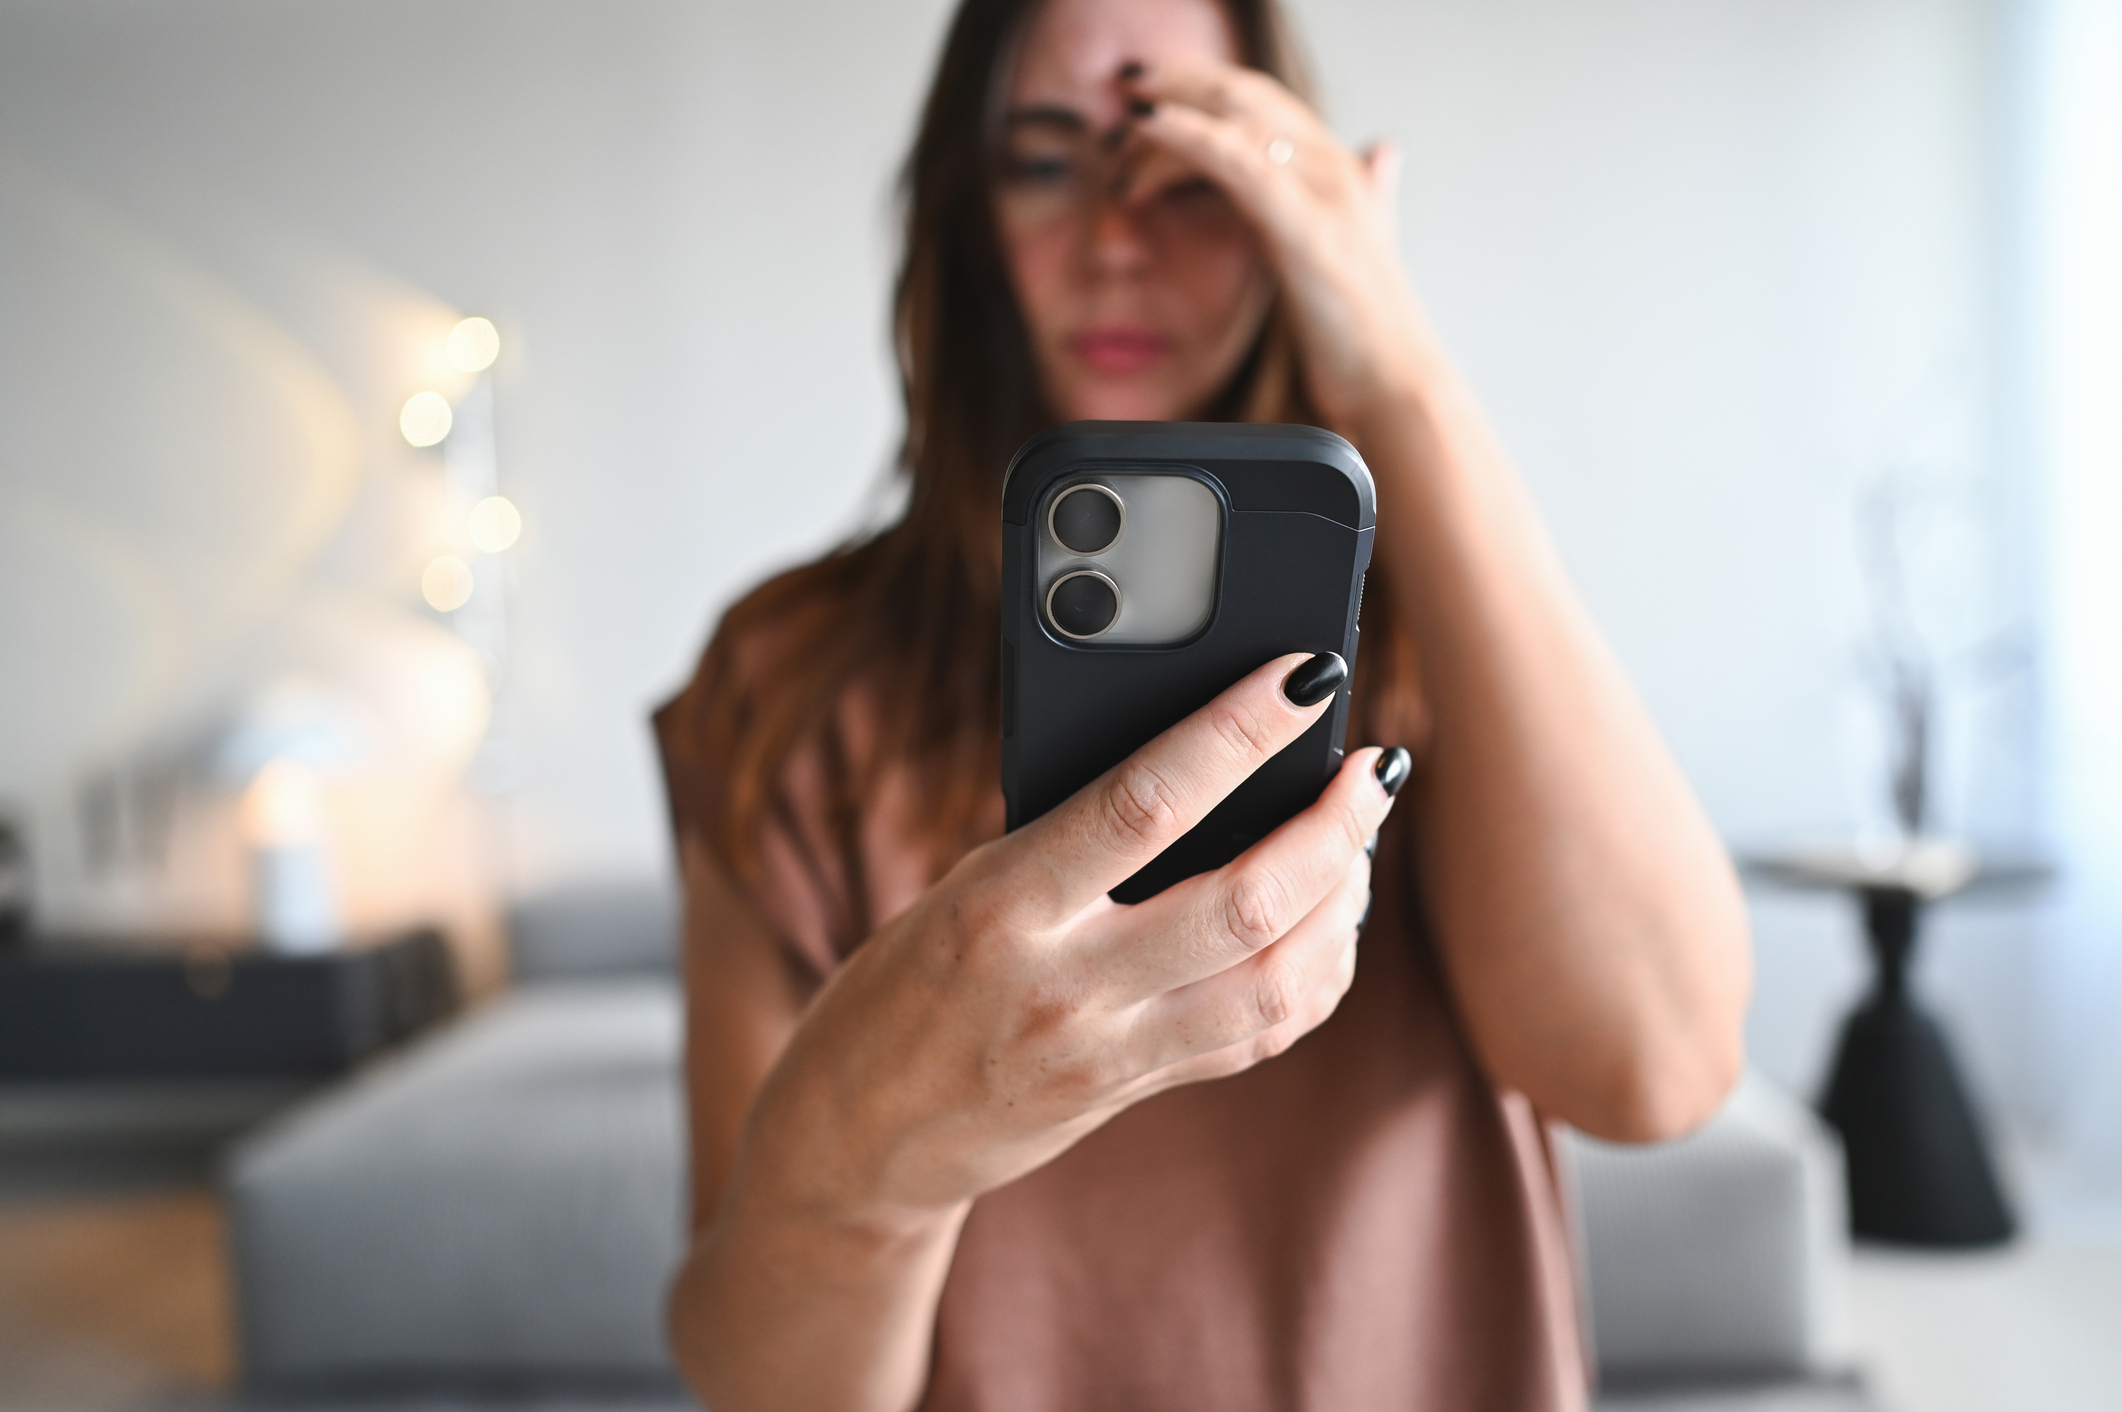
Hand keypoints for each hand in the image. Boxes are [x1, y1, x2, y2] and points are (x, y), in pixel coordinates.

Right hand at [733, 653, 1403, 1230]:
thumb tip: (1197, 766)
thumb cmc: (900, 984)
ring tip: (1358, 838)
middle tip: (1372, 767)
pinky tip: (1329, 921)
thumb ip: (1065, 840)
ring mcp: (1110, 1053)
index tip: (1305, 675)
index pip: (1143, 804)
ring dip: (1343, 900)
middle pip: (1243, 904)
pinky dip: (1318, 971)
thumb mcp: (958, 888)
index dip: (1239, 733)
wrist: (860, 1139)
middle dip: (1332, 827)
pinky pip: (1261, 1034)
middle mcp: (1065, 988)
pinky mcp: (1138, 1092)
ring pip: (1277, 980)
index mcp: (1000, 909)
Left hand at [1121, 60, 1429, 432]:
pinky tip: (1153, 125)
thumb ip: (1368, 194)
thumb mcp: (1361, 249)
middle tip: (1128, 87)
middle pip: (1248, 95)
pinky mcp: (1307, 228)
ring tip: (1126, 119)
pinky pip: (1241, 162)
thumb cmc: (1365, 330)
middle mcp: (1333, 168)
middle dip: (1182, 81)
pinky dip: (1192, 135)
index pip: (1264, 104)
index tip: (1152, 97)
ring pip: (1239, 118)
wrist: (1393, 383)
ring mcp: (1324, 194)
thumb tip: (1386, 149)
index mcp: (1337, 171)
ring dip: (1175, 111)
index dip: (1207, 89)